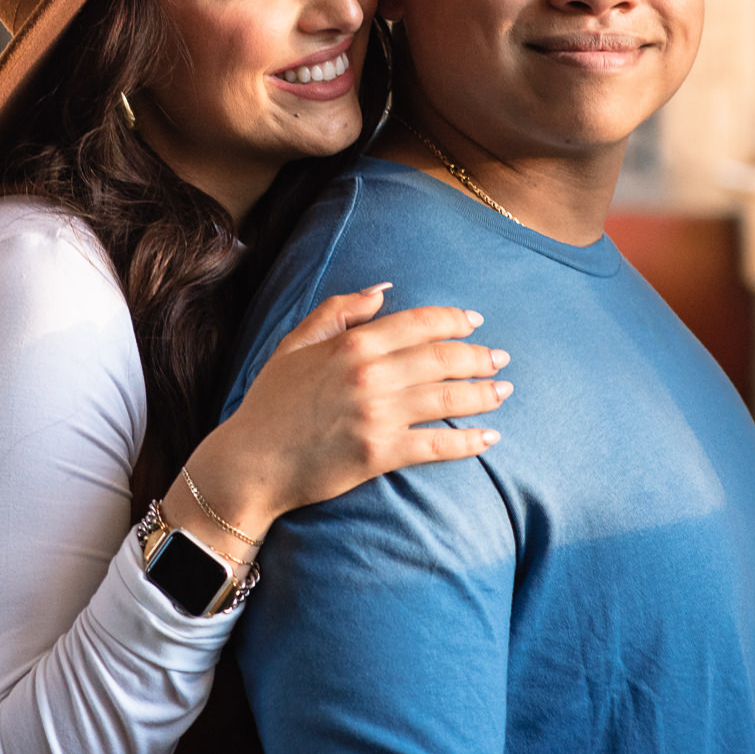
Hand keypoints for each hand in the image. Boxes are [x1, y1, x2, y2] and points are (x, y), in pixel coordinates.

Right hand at [170, 285, 510, 555]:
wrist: (250, 464)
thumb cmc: (271, 403)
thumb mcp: (296, 344)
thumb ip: (338, 310)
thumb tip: (383, 290)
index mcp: (351, 344)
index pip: (419, 323)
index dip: (453, 320)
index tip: (475, 321)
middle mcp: (368, 375)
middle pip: (442, 359)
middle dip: (479, 357)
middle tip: (501, 359)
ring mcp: (375, 415)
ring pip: (446, 398)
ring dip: (483, 394)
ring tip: (503, 392)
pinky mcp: (378, 454)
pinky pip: (436, 445)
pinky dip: (468, 441)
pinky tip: (489, 438)